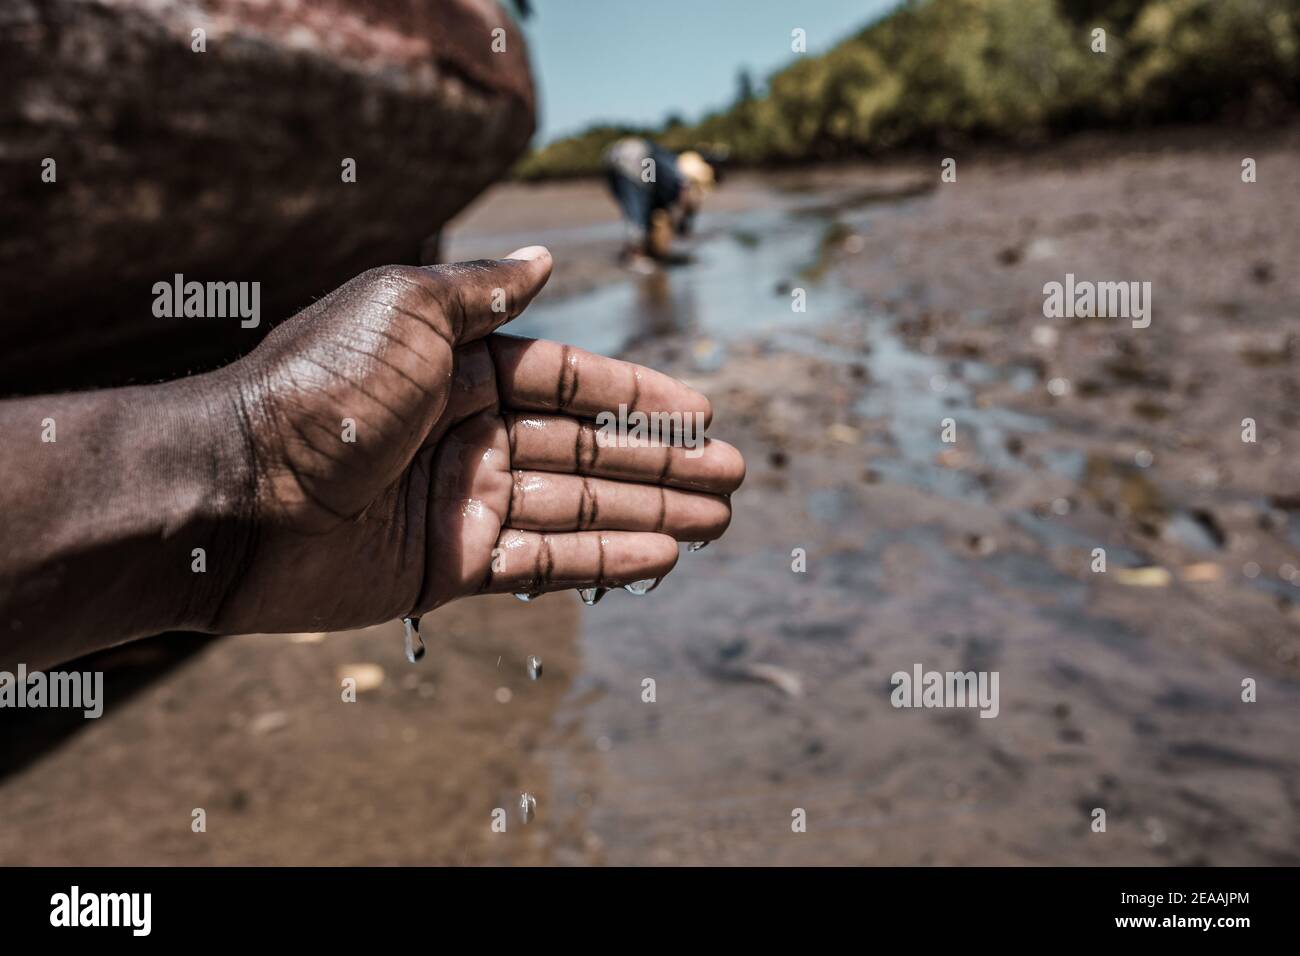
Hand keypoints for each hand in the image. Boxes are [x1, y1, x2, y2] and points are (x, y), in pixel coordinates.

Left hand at [210, 247, 744, 633]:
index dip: (640, 398)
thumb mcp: (404, 312)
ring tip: (719, 520)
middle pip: (590, 448)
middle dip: (664, 462)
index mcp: (461, 368)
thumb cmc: (318, 390)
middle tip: (734, 476)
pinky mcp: (450, 564)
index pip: (571, 382)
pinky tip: (662, 556)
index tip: (702, 413)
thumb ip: (483, 295)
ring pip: (580, 504)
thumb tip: (545, 256)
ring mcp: (463, 500)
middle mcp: (468, 432)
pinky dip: (605, 558)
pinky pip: (545, 559)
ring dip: (653, 511)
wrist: (234, 496)